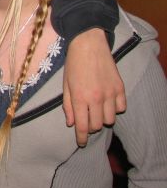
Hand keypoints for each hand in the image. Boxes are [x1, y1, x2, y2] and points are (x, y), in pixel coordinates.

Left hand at [62, 28, 125, 146]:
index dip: (81, 137)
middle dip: (91, 126)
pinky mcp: (120, 88)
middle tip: (86, 118)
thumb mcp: (65, 85)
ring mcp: (110, 93)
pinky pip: (121, 108)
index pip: (82, 126)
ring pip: (110, 120)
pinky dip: (114, 108)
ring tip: (97, 108)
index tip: (81, 142)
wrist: (88, 44)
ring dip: (103, 118)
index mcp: (79, 98)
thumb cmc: (73, 64)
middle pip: (97, 125)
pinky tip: (107, 101)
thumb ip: (68, 105)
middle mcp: (96, 98)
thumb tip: (71, 123)